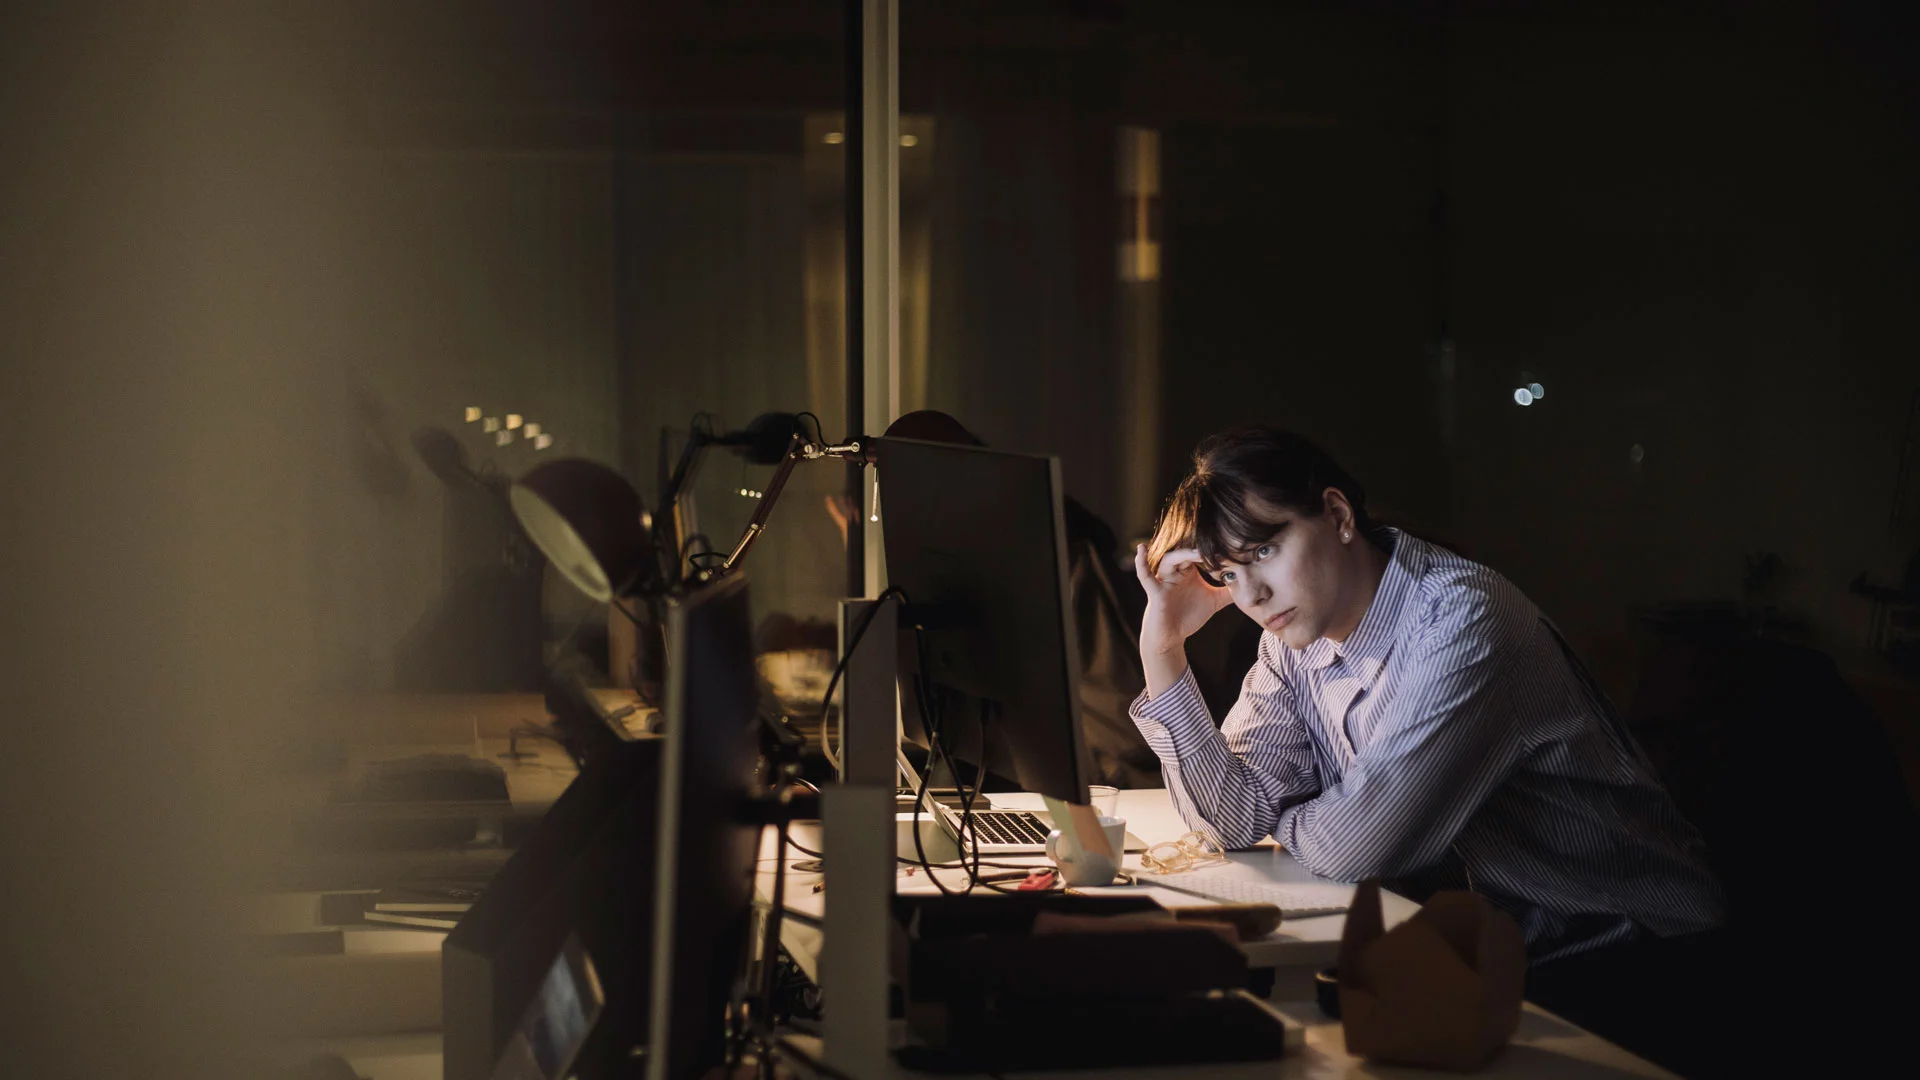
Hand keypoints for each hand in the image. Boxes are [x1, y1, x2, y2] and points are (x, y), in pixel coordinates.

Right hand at [1134, 543, 1232, 657]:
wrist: (1171, 636)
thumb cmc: (1189, 616)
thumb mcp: (1213, 602)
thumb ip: (1228, 592)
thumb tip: (1248, 585)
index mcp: (1188, 570)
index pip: (1199, 554)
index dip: (1212, 550)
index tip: (1230, 546)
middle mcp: (1175, 571)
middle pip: (1185, 553)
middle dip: (1200, 550)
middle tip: (1217, 546)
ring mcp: (1163, 579)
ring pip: (1169, 560)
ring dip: (1182, 555)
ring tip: (1196, 554)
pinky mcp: (1154, 591)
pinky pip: (1145, 575)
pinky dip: (1140, 562)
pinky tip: (1141, 549)